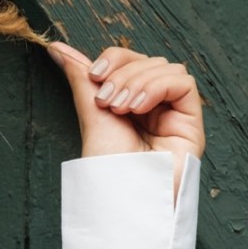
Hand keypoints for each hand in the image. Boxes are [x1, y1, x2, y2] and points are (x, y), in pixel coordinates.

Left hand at [47, 42, 204, 199]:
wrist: (122, 199)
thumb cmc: (109, 169)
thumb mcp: (92, 115)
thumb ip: (81, 79)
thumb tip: (57, 49)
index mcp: (131, 103)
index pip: (130, 61)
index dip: (114, 59)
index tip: (94, 76)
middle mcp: (154, 106)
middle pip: (147, 61)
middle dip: (123, 74)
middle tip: (106, 101)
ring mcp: (174, 114)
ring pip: (165, 68)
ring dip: (137, 82)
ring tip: (120, 109)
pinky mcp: (190, 122)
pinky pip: (183, 83)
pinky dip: (157, 87)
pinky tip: (139, 108)